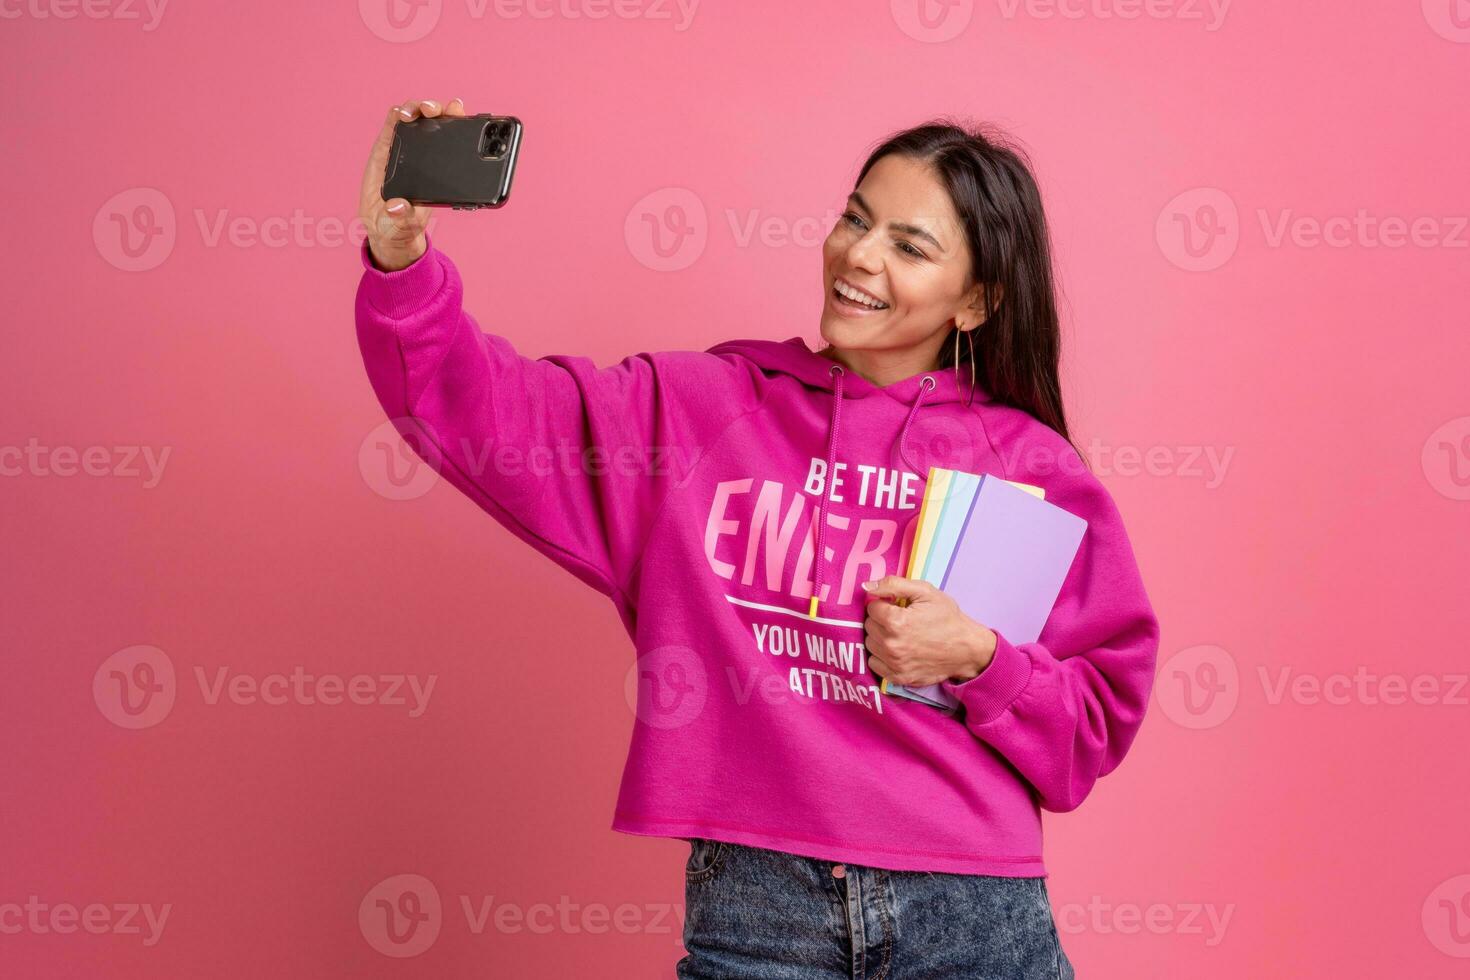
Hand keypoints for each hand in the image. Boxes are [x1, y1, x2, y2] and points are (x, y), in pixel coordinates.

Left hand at [359, 97, 465, 270]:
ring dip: (444, 114)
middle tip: (434, 111)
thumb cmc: (388, 227)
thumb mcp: (388, 225)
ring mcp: (421, 158)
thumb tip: (399, 207)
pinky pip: (446, 143)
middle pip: (415, 120)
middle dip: (425, 109)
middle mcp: (403, 154)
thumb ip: (395, 218)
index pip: (391, 127)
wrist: (399, 235)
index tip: (409, 115)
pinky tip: (466, 124)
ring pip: (433, 127)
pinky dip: (456, 130)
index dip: (400, 115)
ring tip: (456, 110)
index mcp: (384, 160)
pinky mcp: (436, 166)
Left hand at [861, 576, 996, 686]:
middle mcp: (891, 645)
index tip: (898, 607)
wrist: (966, 649)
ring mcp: (894, 663)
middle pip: (869, 626)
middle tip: (901, 620)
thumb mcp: (925, 592)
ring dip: (880, 638)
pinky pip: (874, 664)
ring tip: (900, 635)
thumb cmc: (947, 618)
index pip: (872, 608)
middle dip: (881, 620)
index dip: (885, 604)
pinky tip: (897, 650)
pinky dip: (881, 656)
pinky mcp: (898, 677)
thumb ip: (893, 585)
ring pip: (870, 644)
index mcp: (896, 622)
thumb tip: (867, 587)